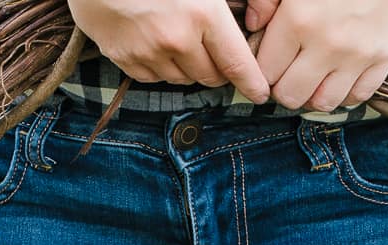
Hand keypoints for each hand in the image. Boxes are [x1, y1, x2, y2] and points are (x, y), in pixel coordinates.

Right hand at [68, 0, 270, 103]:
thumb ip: (224, 4)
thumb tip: (255, 19)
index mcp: (202, 14)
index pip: (236, 64)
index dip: (252, 83)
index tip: (261, 93)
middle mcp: (177, 40)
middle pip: (211, 77)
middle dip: (217, 69)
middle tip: (216, 53)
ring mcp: (149, 53)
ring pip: (183, 79)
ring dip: (188, 67)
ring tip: (180, 39)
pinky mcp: (126, 60)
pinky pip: (154, 77)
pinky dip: (161, 66)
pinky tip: (156, 42)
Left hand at [244, 0, 387, 111]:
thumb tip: (254, 25)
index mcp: (298, 19)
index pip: (266, 72)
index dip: (264, 71)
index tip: (271, 62)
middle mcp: (327, 44)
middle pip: (291, 96)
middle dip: (285, 88)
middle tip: (289, 73)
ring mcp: (357, 55)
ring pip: (323, 103)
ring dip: (314, 94)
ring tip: (314, 76)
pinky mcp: (383, 58)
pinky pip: (357, 97)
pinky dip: (345, 92)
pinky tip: (340, 75)